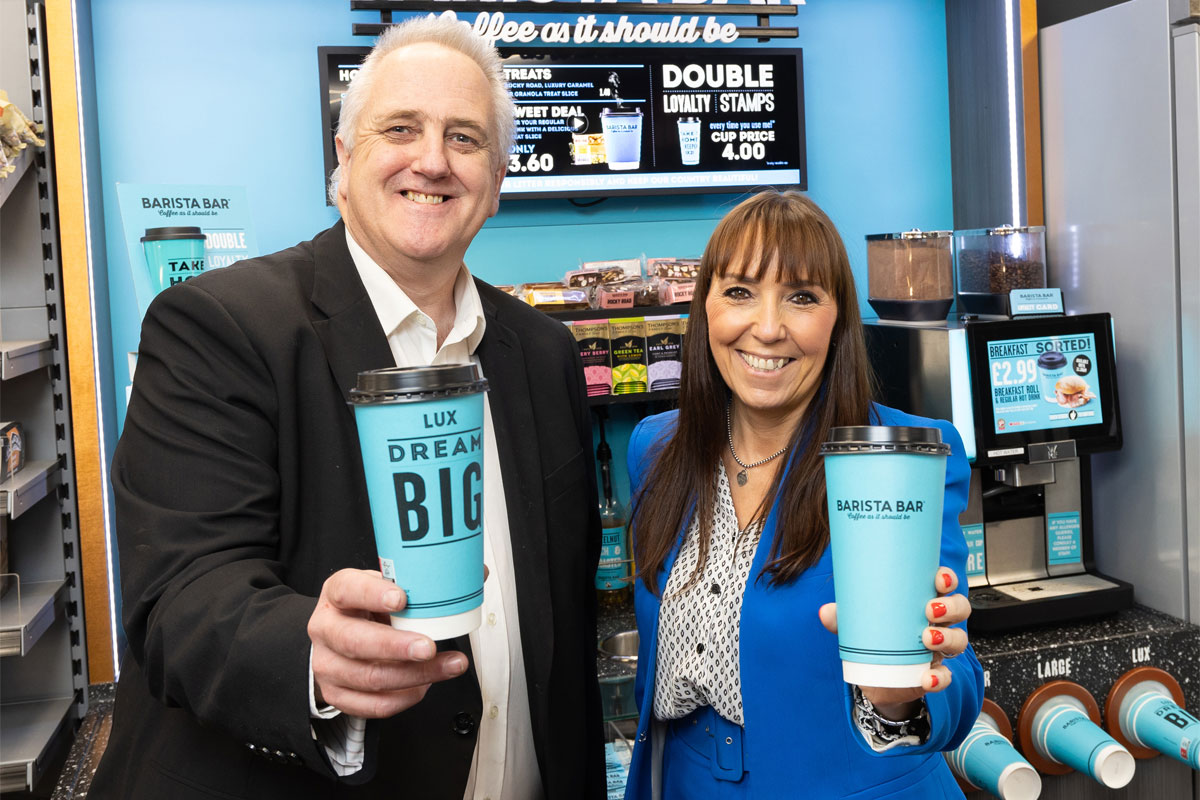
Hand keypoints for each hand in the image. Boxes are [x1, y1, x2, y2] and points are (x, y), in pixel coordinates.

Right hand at [308, 568, 468, 717]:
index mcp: (337, 594)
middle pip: (355, 641)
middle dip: (396, 646)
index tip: (401, 598)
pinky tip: (425, 685)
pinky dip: (404, 697)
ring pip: (369, 677)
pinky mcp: (337, 694)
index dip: (373, 594)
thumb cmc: (367, 609)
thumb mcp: (385, 587)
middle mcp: (327, 629)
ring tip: (445, 666)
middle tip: (428, 646)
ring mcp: (327, 664)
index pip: (348, 589)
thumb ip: (424, 581)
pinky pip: (373, 705)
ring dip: (413, 675)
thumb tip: (478, 572)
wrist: (340, 636)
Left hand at [818, 567, 970, 719]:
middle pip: (960, 609)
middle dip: (951, 606)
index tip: (939, 579)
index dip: (947, 579)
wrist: (875, 678)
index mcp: (922, 601)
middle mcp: (937, 622)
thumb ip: (842, 617)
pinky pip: (946, 676)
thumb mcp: (857, 624)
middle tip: (930, 610)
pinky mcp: (935, 674)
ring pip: (959, 640)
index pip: (943, 584)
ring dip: (948, 637)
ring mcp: (938, 649)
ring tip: (928, 638)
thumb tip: (825, 612)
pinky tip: (928, 678)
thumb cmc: (873, 638)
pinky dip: (940, 678)